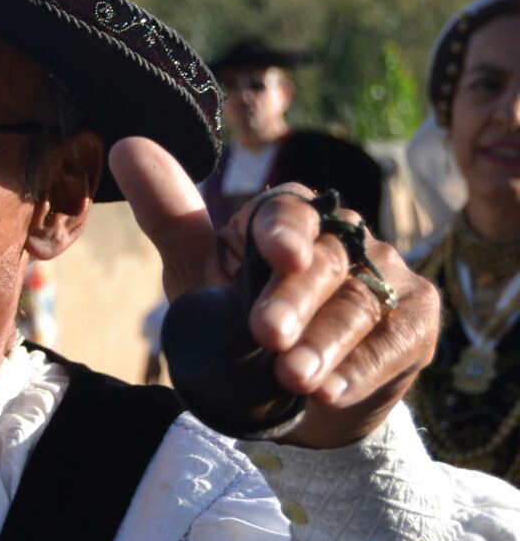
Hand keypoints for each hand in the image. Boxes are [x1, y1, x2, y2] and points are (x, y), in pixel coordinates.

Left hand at [111, 137, 437, 448]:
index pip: (290, 211)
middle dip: (294, 301)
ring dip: (323, 345)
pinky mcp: (414, 323)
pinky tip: (330, 391)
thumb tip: (126, 147)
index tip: (276, 252)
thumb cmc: (238, 321)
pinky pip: (393, 342)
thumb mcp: (198, 273)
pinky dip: (359, 369)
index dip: (284, 230)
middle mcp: (344, 239)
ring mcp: (385, 279)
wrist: (293, 394)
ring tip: (293, 378)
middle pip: (325, 262)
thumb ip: (170, 217)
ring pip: (358, 306)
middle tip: (266, 335)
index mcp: (288, 219)